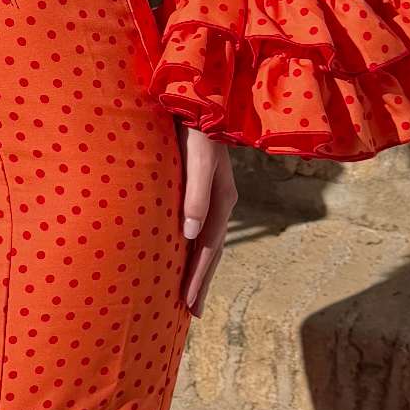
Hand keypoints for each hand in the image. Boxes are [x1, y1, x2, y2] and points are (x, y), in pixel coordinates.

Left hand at [179, 123, 236, 317]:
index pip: (209, 248)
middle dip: (201, 282)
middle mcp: (221, 201)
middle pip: (211, 250)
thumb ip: (194, 194)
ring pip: (207, 241)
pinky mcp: (202, 187)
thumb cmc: (194, 126)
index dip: (199, 277)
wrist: (196, 96)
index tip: (188, 306)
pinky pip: (200, 226)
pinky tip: (186, 253)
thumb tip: (190, 236)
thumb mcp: (196, 159)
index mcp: (222, 198)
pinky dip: (194, 247)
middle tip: (191, 314)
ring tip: (190, 294)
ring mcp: (213, 195)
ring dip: (199, 268)